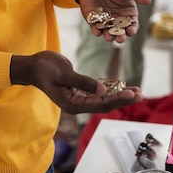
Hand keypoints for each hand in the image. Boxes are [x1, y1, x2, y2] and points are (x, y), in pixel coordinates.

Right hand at [10, 51, 142, 114]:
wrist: (32, 67)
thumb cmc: (44, 68)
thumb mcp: (63, 72)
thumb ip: (83, 82)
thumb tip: (103, 90)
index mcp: (72, 104)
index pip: (100, 104)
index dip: (117, 99)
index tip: (131, 94)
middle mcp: (77, 105)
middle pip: (105, 105)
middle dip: (123, 99)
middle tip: (140, 94)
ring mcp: (78, 100)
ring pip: (103, 100)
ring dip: (119, 96)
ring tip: (136, 92)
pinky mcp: (78, 93)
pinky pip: (98, 95)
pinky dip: (110, 91)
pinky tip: (120, 88)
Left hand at [79, 0, 151, 42]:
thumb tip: (148, 0)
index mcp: (128, 12)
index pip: (132, 24)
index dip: (132, 29)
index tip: (131, 31)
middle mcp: (118, 19)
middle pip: (121, 32)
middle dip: (121, 37)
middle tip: (120, 39)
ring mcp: (105, 22)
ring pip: (109, 33)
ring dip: (109, 36)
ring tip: (109, 37)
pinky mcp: (94, 21)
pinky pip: (95, 28)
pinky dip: (96, 31)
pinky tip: (97, 31)